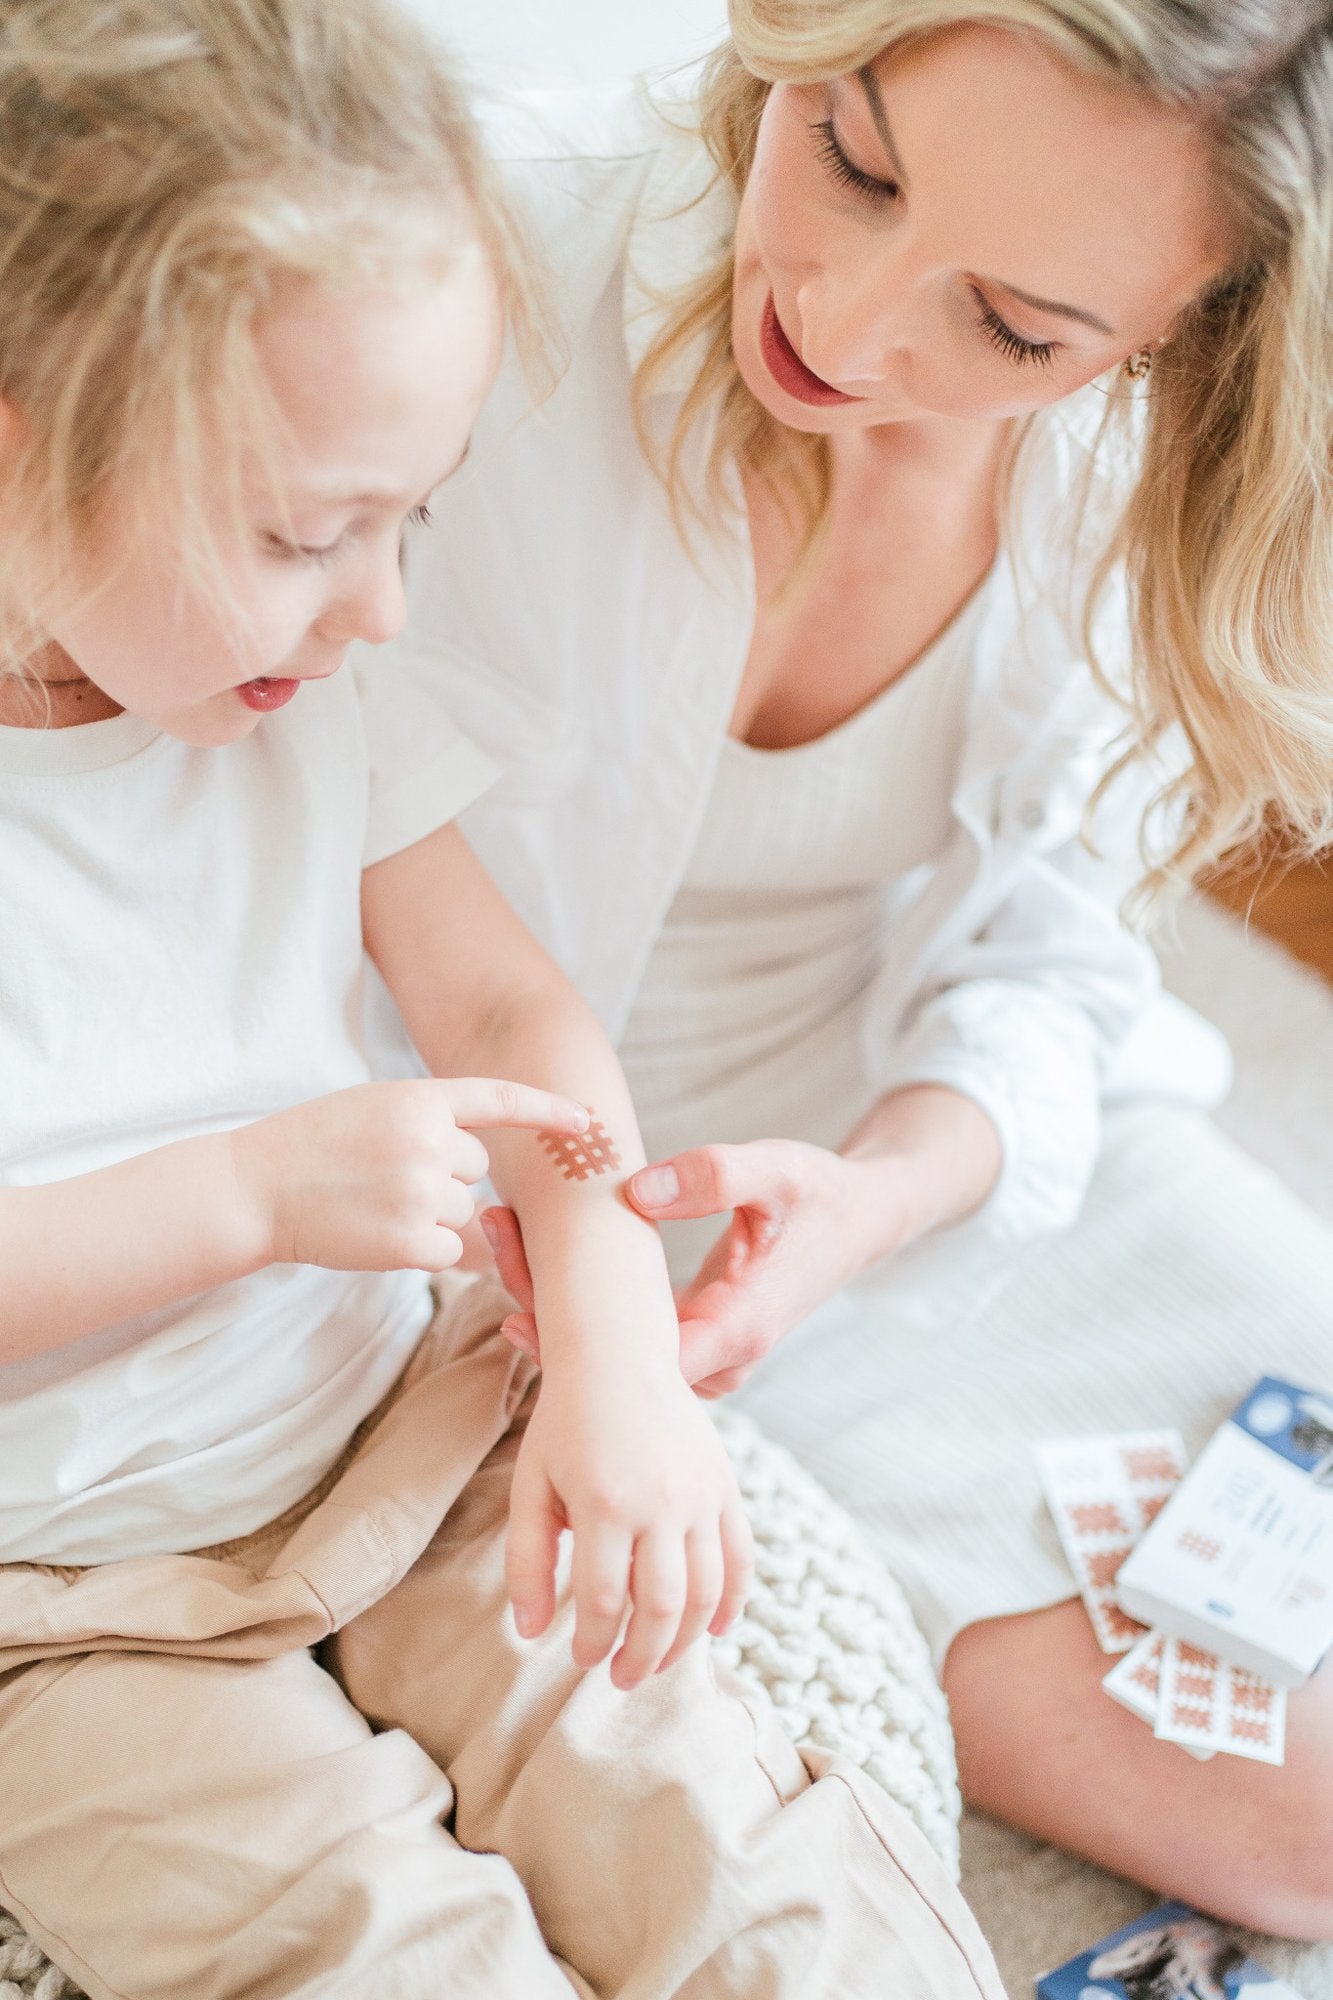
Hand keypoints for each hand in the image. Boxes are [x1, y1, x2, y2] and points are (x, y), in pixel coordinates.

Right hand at [230, 1077, 587, 1273]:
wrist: (256, 1190)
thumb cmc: (313, 1147)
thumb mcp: (374, 1109)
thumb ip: (430, 1125)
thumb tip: (486, 1176)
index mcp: (418, 1098)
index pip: (499, 1099)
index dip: (548, 1108)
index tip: (587, 1121)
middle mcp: (429, 1141)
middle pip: (478, 1169)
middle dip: (447, 1177)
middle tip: (386, 1178)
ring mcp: (422, 1192)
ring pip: (466, 1212)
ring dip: (434, 1216)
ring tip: (375, 1205)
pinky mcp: (412, 1242)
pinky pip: (451, 1253)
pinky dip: (426, 1251)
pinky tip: (379, 1234)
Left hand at [483, 1137, 913, 1397]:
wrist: (862, 1218)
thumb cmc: (819, 1192)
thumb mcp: (776, 1169)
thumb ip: (714, 1176)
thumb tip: (637, 1191)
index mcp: (736, 1329)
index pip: (639, 1368)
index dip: (573, 1347)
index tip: (515, 1304)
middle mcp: (720, 1357)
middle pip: (615, 1366)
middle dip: (545, 1311)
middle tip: (495, 1235)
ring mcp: (708, 1355)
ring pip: (617, 1357)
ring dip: (557, 1306)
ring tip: (504, 1233)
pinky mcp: (697, 1340)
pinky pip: (629, 1341)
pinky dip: (584, 1306)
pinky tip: (537, 1257)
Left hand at [506, 1352, 752, 1688]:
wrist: (618, 1354)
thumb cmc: (564, 1422)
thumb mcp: (530, 1486)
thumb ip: (527, 1561)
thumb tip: (531, 1632)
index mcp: (604, 1502)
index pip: (603, 1600)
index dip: (592, 1642)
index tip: (580, 1659)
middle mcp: (661, 1501)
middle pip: (660, 1606)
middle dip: (641, 1656)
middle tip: (620, 1679)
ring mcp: (701, 1494)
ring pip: (704, 1591)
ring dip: (683, 1640)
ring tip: (658, 1662)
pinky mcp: (725, 1485)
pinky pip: (739, 1557)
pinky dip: (731, 1601)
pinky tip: (714, 1630)